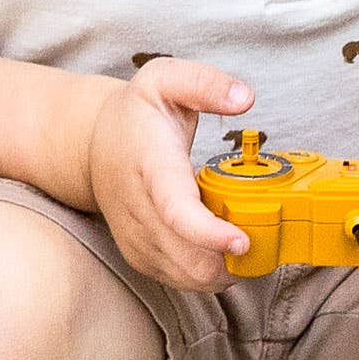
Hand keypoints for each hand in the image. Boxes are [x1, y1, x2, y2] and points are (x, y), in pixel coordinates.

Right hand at [87, 59, 256, 287]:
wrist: (92, 145)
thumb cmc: (135, 115)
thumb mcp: (165, 79)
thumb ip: (205, 83)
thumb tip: (244, 98)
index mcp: (150, 166)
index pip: (176, 211)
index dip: (210, 234)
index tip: (243, 240)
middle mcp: (139, 209)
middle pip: (188, 257)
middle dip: (233, 258)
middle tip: (266, 237)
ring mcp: (137, 237)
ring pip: (187, 276)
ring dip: (225, 269)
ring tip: (251, 242)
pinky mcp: (140, 255)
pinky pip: (180, 280)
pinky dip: (209, 275)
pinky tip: (227, 252)